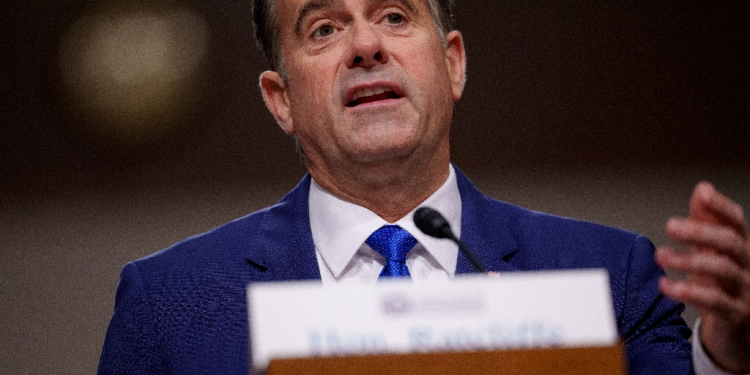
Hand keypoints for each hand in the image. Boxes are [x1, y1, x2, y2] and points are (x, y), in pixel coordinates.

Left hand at [655, 181, 749, 372]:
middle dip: (701, 231)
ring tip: (661, 256)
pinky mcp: (736, 315)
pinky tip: (666, 286)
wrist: (740, 333)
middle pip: (731, 242)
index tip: (702, 193)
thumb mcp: (714, 252)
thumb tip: (702, 188)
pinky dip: (689, 292)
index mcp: (741, 248)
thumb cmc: (724, 287)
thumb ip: (707, 221)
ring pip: (723, 270)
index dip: (721, 206)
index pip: (736, 222)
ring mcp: (745, 291)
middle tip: (671, 225)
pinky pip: (715, 301)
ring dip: (688, 261)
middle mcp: (747, 266)